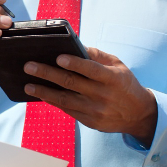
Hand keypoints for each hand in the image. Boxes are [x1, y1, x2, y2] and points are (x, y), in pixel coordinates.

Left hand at [24, 47, 157, 146]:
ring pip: (65, 100)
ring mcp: (96, 111)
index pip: (91, 70)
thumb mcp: (117, 65)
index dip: (75, 64)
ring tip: (28, 85)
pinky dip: (53, 101)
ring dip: (44, 92)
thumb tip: (75, 45)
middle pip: (72, 83)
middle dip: (48, 74)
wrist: (138, 114)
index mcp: (112, 78)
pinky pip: (68, 110)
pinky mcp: (90, 122)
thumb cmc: (124, 84)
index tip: (58, 58)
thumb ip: (97, 55)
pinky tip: (40, 94)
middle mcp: (103, 95)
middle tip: (29, 66)